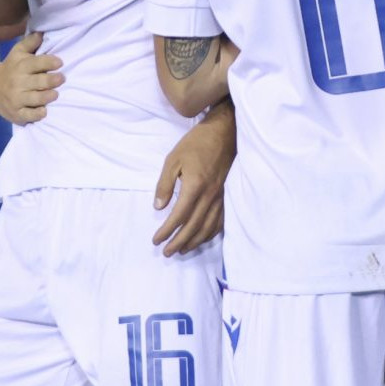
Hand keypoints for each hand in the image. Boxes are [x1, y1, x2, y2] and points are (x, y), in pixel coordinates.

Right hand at [0, 31, 61, 123]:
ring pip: (36, 99)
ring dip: (48, 96)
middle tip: (62, 78)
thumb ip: (30, 42)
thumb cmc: (11, 68)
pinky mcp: (16, 113)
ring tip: (55, 94)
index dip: (49, 62)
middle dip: (52, 80)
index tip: (60, 62)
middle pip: (38, 82)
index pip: (36, 63)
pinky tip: (44, 110)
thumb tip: (42, 32)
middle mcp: (17, 83)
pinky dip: (38, 114)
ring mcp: (16, 99)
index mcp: (20, 66)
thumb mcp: (17, 52)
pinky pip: (29, 116)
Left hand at [153, 104, 233, 256]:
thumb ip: (165, 184)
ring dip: (194, 242)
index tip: (156, 240)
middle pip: (193, 227)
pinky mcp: (227, 196)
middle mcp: (209, 196)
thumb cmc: (196, 144)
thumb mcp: (172, 160)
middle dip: (179, 242)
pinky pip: (220, 221)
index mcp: (194, 186)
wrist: (224, 132)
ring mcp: (221, 197)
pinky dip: (210, 233)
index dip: (167, 231)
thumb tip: (158, 207)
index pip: (179, 216)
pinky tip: (202, 238)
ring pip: (208, 227)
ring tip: (182, 250)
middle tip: (166, 253)